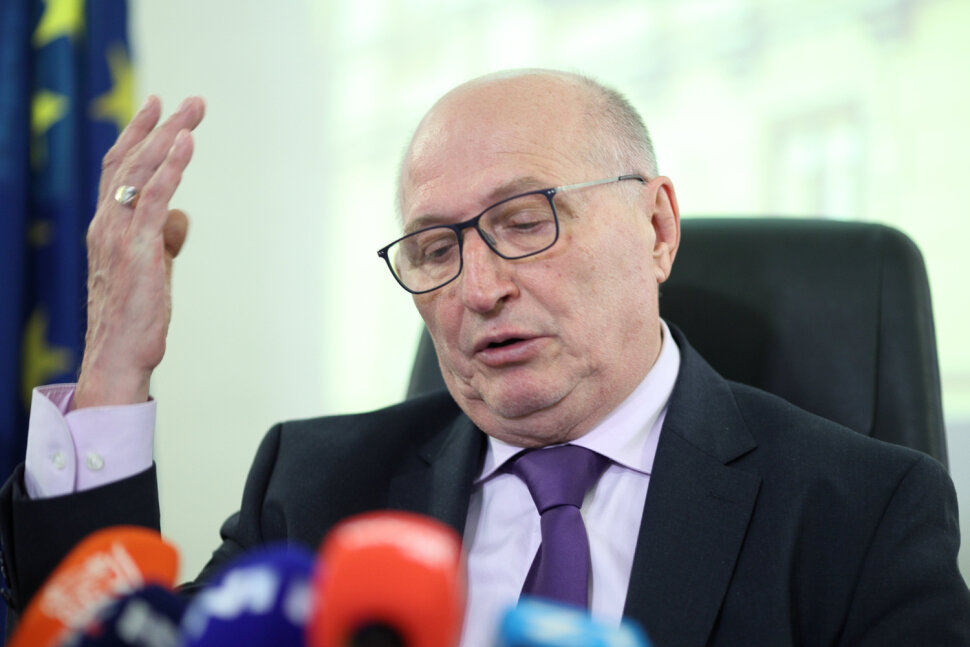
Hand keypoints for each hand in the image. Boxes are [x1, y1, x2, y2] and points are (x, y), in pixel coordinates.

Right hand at [74, 96, 204, 408]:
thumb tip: (180, 217)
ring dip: (169, 136)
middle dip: (160, 126)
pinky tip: (186, 144)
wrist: (119, 355)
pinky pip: (155, 200)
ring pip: (141, 172)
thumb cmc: (136, 315)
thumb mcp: (152, 268)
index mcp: (107, 226)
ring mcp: (119, 236)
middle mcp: (106, 224)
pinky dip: (170, 168)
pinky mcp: (139, 251)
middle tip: (191, 101)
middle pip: (130, 161)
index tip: (157, 107)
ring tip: (193, 111)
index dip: (136, 135)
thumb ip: (163, 239)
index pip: (118, 169)